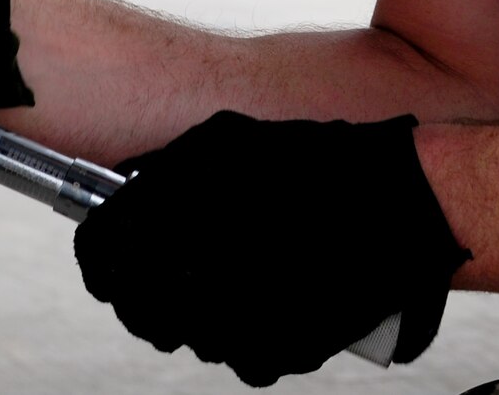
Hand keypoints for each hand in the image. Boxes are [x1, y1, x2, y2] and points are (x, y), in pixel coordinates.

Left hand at [73, 110, 469, 386]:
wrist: (399, 204)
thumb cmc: (312, 164)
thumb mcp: (222, 141)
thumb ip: (159, 171)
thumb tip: (123, 196)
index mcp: (172, 216)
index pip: (99, 254)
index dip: (100, 256)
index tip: (109, 254)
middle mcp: (194, 275)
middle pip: (137, 308)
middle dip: (144, 289)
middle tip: (168, 269)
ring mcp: (236, 321)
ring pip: (189, 336)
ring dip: (199, 311)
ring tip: (238, 270)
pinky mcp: (277, 352)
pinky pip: (243, 356)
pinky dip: (250, 334)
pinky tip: (273, 296)